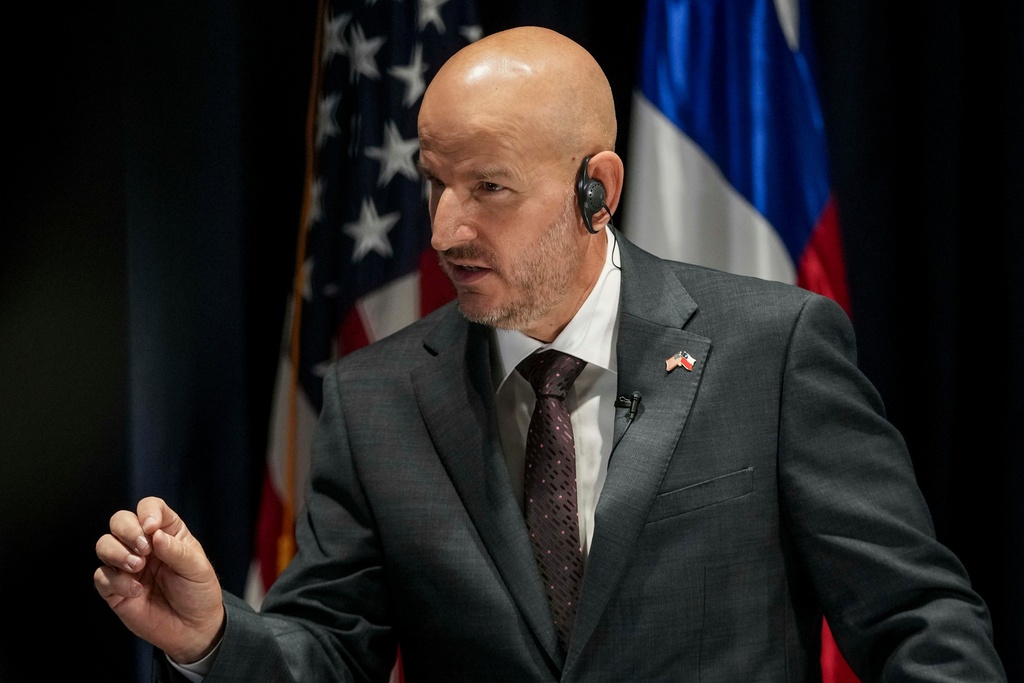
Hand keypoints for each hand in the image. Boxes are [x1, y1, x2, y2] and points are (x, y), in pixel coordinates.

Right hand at [94, 496, 225, 664]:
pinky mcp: (115, 589)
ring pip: (104, 545)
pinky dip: (116, 581)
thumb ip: (176, 550)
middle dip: (126, 530)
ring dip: (117, 553)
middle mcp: (144, 545)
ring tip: (137, 567)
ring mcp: (127, 566)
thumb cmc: (198, 593)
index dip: (147, 512)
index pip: (149, 507)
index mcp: (166, 532)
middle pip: (119, 521)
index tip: (152, 528)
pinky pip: (101, 576)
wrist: (193, 629)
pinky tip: (136, 591)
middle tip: (143, 549)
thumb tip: (154, 534)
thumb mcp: (197, 568)